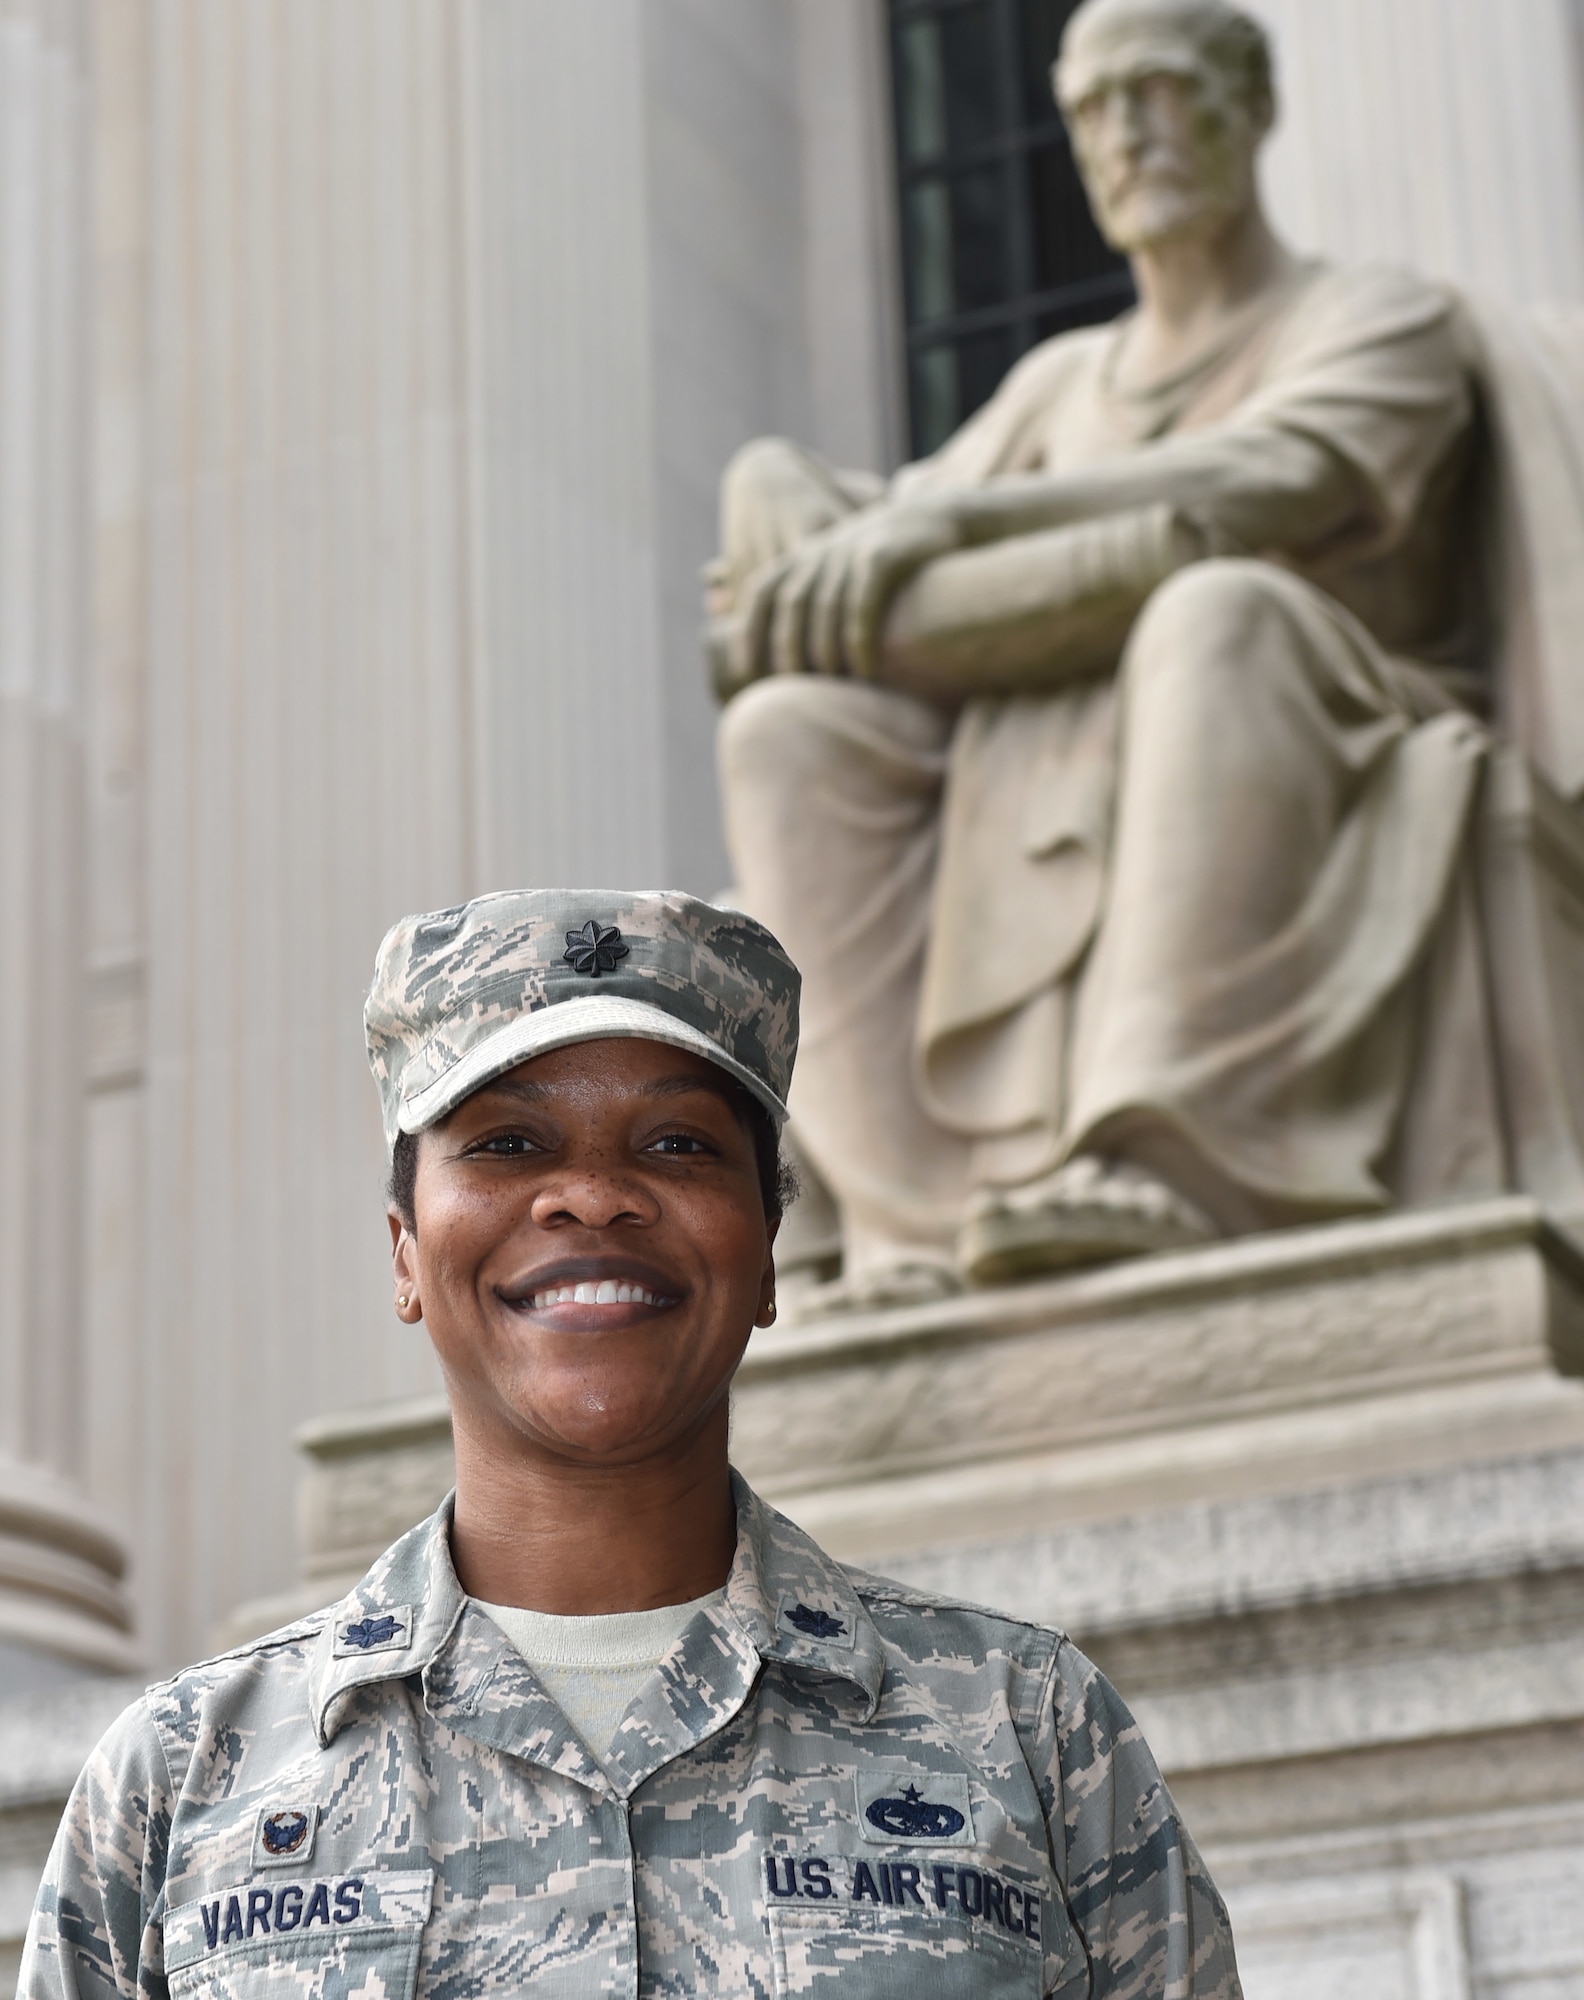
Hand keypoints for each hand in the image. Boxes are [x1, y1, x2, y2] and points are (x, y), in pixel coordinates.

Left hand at [739, 502, 962, 680]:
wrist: (938, 519)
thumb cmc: (887, 562)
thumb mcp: (842, 572)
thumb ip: (814, 600)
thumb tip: (791, 658)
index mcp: (804, 557)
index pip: (762, 592)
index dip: (750, 631)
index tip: (747, 670)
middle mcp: (822, 551)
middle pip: (791, 602)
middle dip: (787, 647)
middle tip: (795, 686)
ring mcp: (851, 550)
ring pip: (825, 604)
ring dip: (825, 649)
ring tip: (833, 684)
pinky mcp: (883, 554)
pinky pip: (862, 601)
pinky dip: (858, 637)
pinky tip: (865, 669)